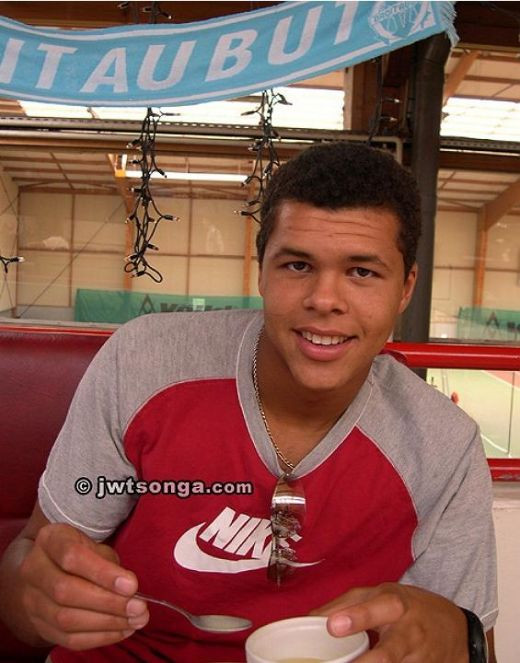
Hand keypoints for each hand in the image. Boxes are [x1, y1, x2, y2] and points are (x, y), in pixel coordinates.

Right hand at [19, 523, 148, 649]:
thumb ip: (108, 562)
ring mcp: (31, 601)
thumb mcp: (93, 545)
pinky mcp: (39, 626)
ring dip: (107, 623)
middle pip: (66, 592)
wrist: (48, 569)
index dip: (102, 573)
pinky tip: (122, 631)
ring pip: (66, 620)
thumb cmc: (80, 553)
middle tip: (139, 607)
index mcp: (49, 540)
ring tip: (136, 620)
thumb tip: (129, 588)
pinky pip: (69, 639)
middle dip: (108, 603)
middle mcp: (33, 569)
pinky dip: (99, 637)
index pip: (72, 556)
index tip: (131, 585)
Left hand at [311, 583, 468, 661]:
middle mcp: (409, 634)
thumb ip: (346, 604)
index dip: (356, 618)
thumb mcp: (382, 595)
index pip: (377, 609)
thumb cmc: (409, 608)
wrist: (457, 631)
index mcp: (396, 605)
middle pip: (388, 654)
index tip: (333, 627)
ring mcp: (418, 660)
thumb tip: (309, 618)